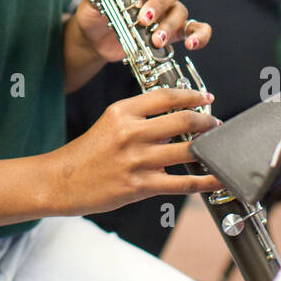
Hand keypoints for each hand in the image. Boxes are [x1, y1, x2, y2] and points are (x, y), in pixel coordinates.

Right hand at [51, 86, 222, 212]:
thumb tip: (173, 120)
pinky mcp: (141, 185)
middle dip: (206, 120)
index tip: (205, 97)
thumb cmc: (86, 153)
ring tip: (218, 146)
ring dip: (209, 147)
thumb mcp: (109, 123)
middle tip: (215, 122)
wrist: (62, 181)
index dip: (191, 95)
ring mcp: (137, 160)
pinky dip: (205, 180)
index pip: (165, 97)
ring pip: (186, 149)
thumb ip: (138, 118)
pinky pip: (182, 182)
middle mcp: (131, 133)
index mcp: (122, 112)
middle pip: (181, 120)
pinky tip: (216, 177)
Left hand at [72, 0, 211, 62]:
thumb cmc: (96, 15)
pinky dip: (199, 35)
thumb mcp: (90, 5)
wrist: (96, 40)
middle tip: (143, 19)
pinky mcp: (174, 31)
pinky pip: (196, 28)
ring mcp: (167, 10)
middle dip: (158, 3)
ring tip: (155, 40)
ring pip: (180, 10)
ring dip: (169, 25)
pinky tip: (192, 44)